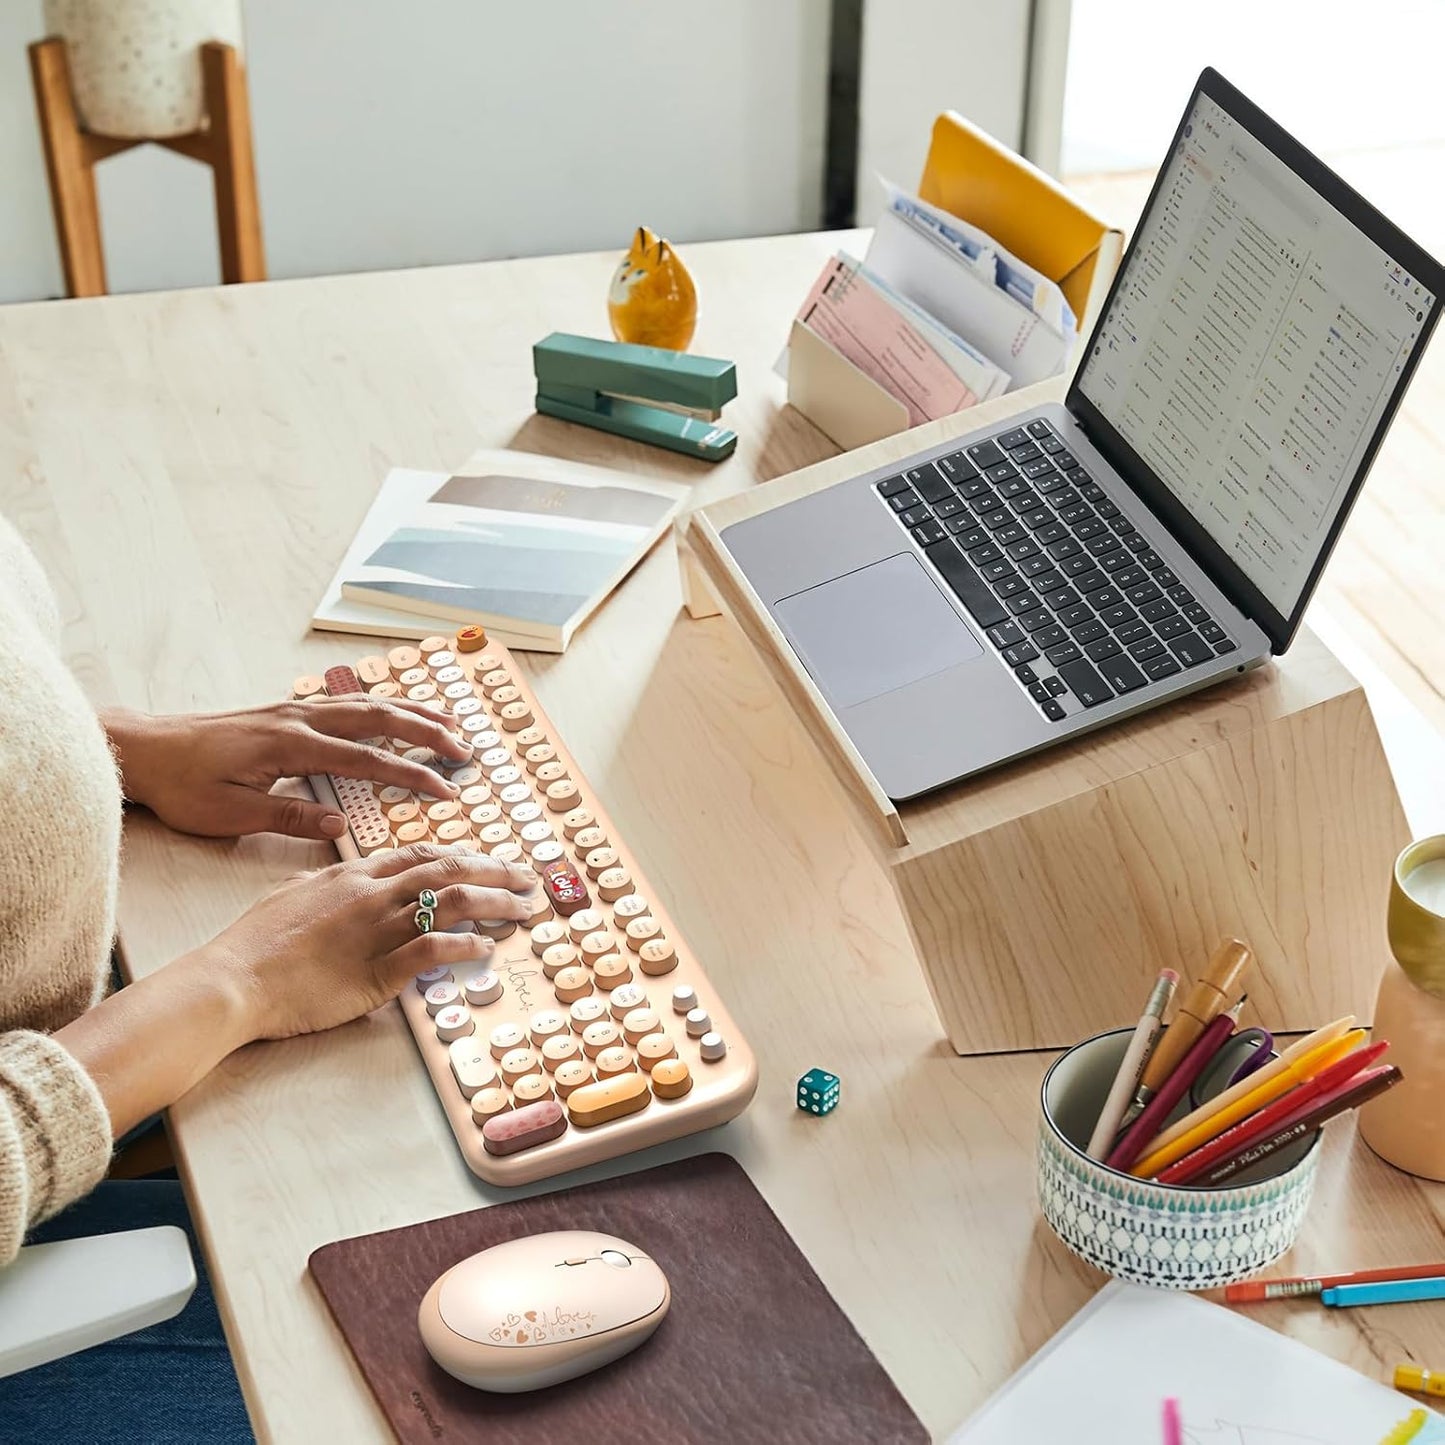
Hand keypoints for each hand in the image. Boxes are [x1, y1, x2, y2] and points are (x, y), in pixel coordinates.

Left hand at [103, 699, 473, 840]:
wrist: (146, 749)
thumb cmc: (184, 786)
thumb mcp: (232, 814)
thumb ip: (290, 816)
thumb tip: (340, 824)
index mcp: (291, 746)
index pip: (367, 759)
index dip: (411, 774)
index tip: (445, 789)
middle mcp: (300, 719)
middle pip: (379, 718)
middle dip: (428, 732)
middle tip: (466, 749)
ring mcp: (294, 710)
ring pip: (367, 703)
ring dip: (412, 711)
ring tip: (450, 722)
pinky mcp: (287, 711)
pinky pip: (347, 700)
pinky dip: (381, 703)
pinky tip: (396, 708)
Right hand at [200, 844, 538, 1040]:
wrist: (234, 979)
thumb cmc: (254, 943)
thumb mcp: (291, 894)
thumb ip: (325, 884)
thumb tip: (341, 880)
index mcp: (353, 874)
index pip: (421, 855)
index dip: (463, 856)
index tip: (490, 861)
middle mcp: (372, 893)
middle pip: (449, 870)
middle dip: (497, 870)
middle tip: (529, 877)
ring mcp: (378, 930)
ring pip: (452, 903)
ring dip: (496, 903)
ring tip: (523, 909)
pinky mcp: (379, 971)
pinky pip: (434, 950)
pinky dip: (467, 946)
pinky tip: (486, 948)